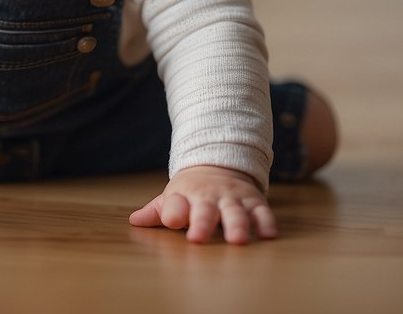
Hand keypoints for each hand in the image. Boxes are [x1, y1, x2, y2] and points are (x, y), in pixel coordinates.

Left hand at [128, 165, 276, 243]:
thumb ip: (156, 211)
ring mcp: (232, 198)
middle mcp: (209, 196)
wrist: (220, 162)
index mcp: (184, 195)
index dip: (173, 212)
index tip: (172, 221)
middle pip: (205, 209)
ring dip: (237, 225)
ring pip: (235, 212)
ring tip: (237, 241)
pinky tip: (268, 236)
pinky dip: (266, 222)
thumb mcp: (172, 196)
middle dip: (202, 222)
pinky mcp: (253, 201)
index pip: (175, 204)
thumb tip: (134, 221)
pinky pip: (262, 211)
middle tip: (197, 238)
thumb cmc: (192, 190)